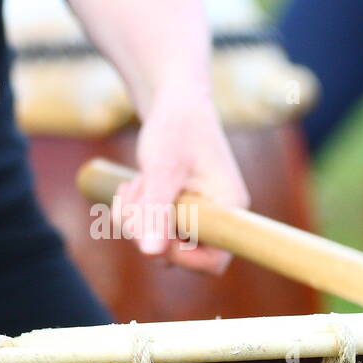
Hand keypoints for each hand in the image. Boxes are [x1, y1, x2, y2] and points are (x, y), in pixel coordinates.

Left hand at [116, 90, 249, 275]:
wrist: (175, 102)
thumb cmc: (177, 127)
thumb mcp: (163, 168)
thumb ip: (158, 210)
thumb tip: (150, 254)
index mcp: (229, 208)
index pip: (213, 261)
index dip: (181, 257)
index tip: (155, 233)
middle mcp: (217, 218)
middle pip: (177, 254)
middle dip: (145, 228)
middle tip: (133, 193)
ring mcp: (197, 218)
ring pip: (158, 243)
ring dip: (135, 218)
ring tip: (135, 183)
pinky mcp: (179, 213)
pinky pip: (151, 230)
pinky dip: (134, 214)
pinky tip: (134, 186)